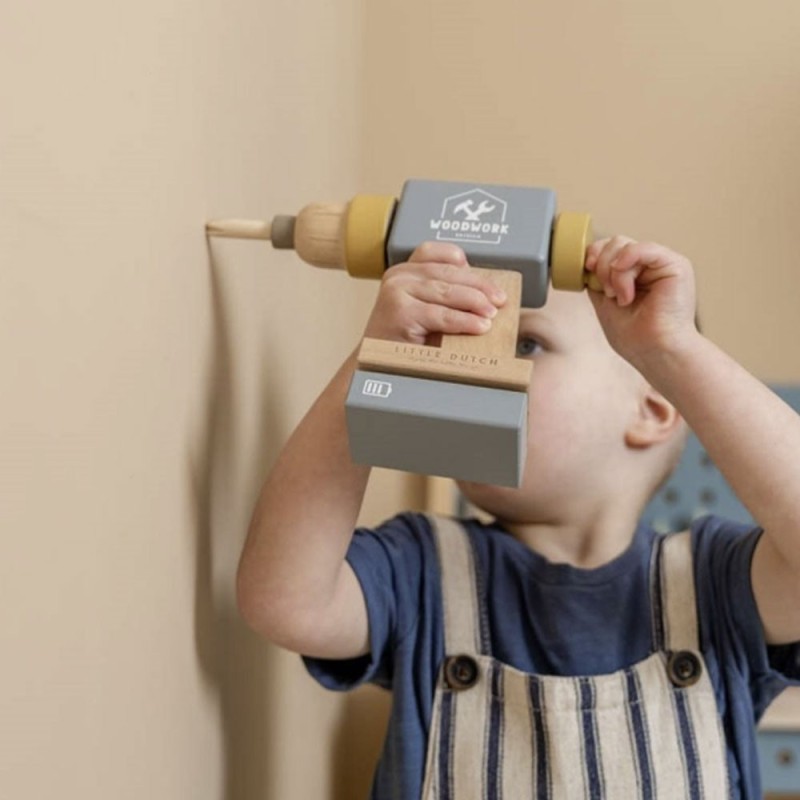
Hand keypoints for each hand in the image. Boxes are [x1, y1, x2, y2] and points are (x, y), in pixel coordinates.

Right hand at [363, 242, 506, 343]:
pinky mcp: (400, 312)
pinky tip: (479, 326)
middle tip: (500, 301)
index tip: (487, 282)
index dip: (466, 265)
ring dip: (475, 303)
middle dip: (480, 287)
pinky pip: (440, 314)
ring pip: (447, 292)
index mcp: (405, 270)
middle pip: (448, 274)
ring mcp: (397, 292)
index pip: (439, 254)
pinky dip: (463, 321)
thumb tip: (487, 296)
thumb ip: (444, 295)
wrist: (374, 366)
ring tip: (492, 314)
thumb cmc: (402, 340)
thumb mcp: (423, 309)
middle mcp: (399, 276)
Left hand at [584, 236, 699, 367]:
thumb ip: (598, 279)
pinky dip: (627, 264)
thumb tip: (588, 260)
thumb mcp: (604, 302)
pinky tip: (626, 289)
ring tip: (621, 298)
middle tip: (608, 294)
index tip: (587, 270)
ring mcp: (662, 263)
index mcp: (634, 273)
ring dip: (614, 273)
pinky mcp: (676, 265)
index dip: (594, 253)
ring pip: (624, 245)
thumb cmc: (634, 336)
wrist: (654, 352)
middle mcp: (649, 265)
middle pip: (615, 242)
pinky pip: (644, 248)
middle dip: (602, 266)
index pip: (610, 247)